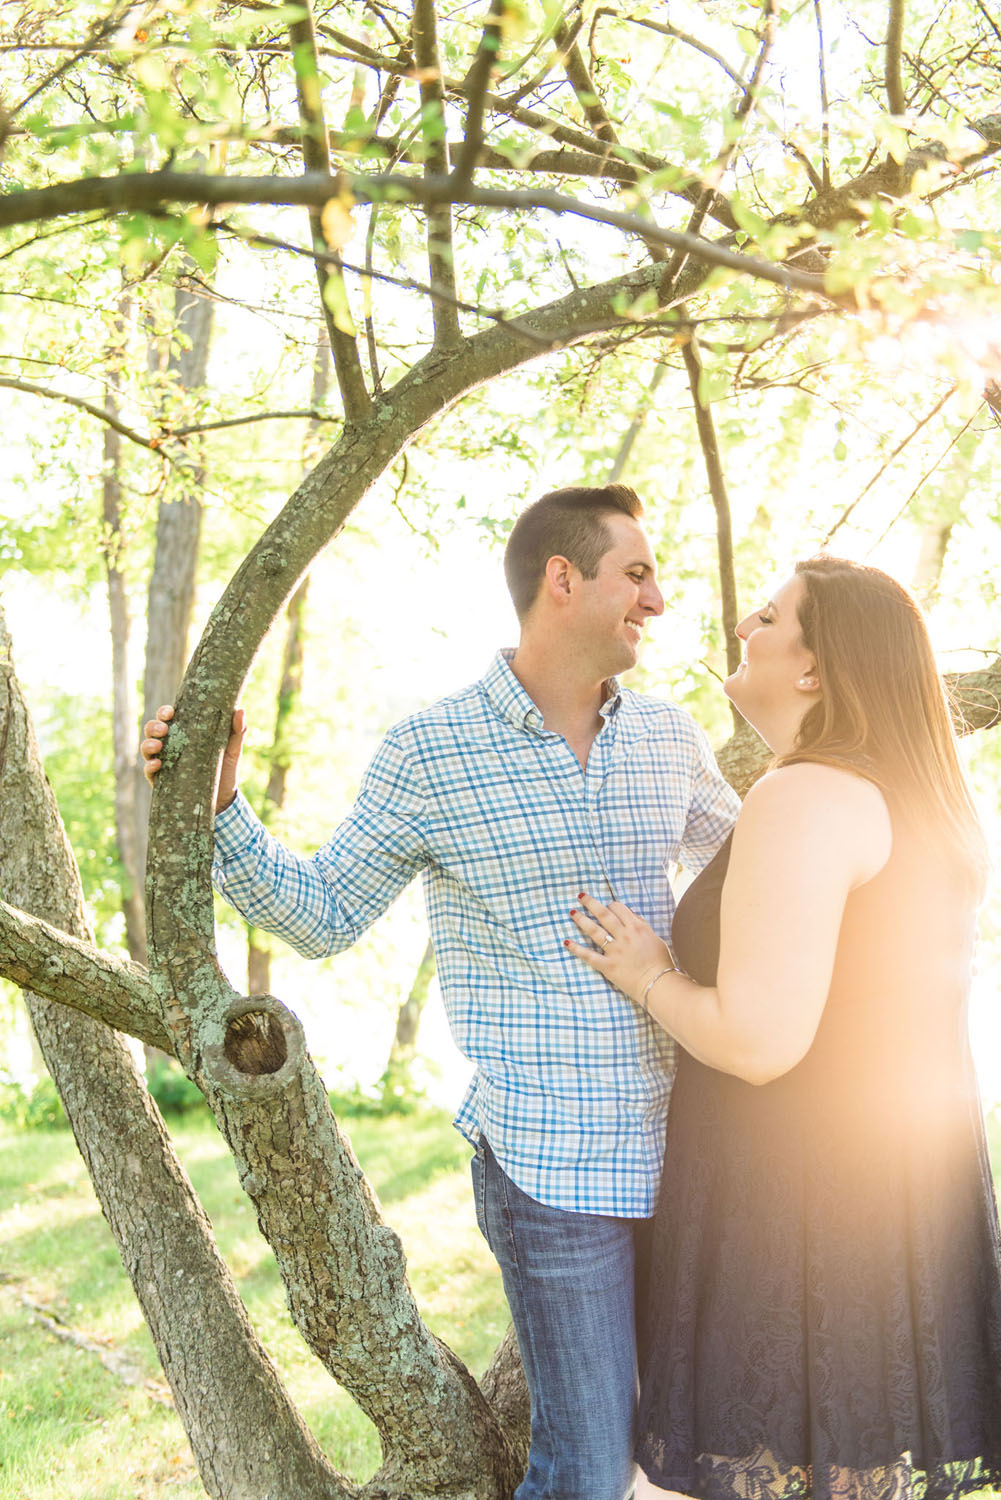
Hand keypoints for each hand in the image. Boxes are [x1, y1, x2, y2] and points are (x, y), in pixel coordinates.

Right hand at [141, 704, 246, 813]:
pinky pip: (149, 772)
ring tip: (158, 745)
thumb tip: (240, 710)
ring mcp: (164, 763)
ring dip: (148, 744)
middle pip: (152, 730)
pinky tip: (158, 764)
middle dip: (154, 726)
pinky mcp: (162, 781)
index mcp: (183, 733)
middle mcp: (170, 746)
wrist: (224, 798)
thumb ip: (237, 730)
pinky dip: (150, 767)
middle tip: (164, 729)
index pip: (168, 718)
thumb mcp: (233, 749)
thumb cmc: (226, 768)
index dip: (164, 712)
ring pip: (146, 749)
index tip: (171, 712)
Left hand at [565, 892, 673, 1006]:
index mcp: (637, 927)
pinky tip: (566, 942)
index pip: (619, 909)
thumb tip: (632, 915)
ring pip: (594, 930)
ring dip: (581, 920)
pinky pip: (588, 955)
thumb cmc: (660, 962)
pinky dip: (576, 948)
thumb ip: (642, 926)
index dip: (611, 906)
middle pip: (603, 915)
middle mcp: (624, 936)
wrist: (658, 984)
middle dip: (590, 903)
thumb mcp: (655, 938)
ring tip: (572, 912)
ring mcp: (614, 950)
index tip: (607, 906)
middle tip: (581, 896)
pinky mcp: (607, 965)